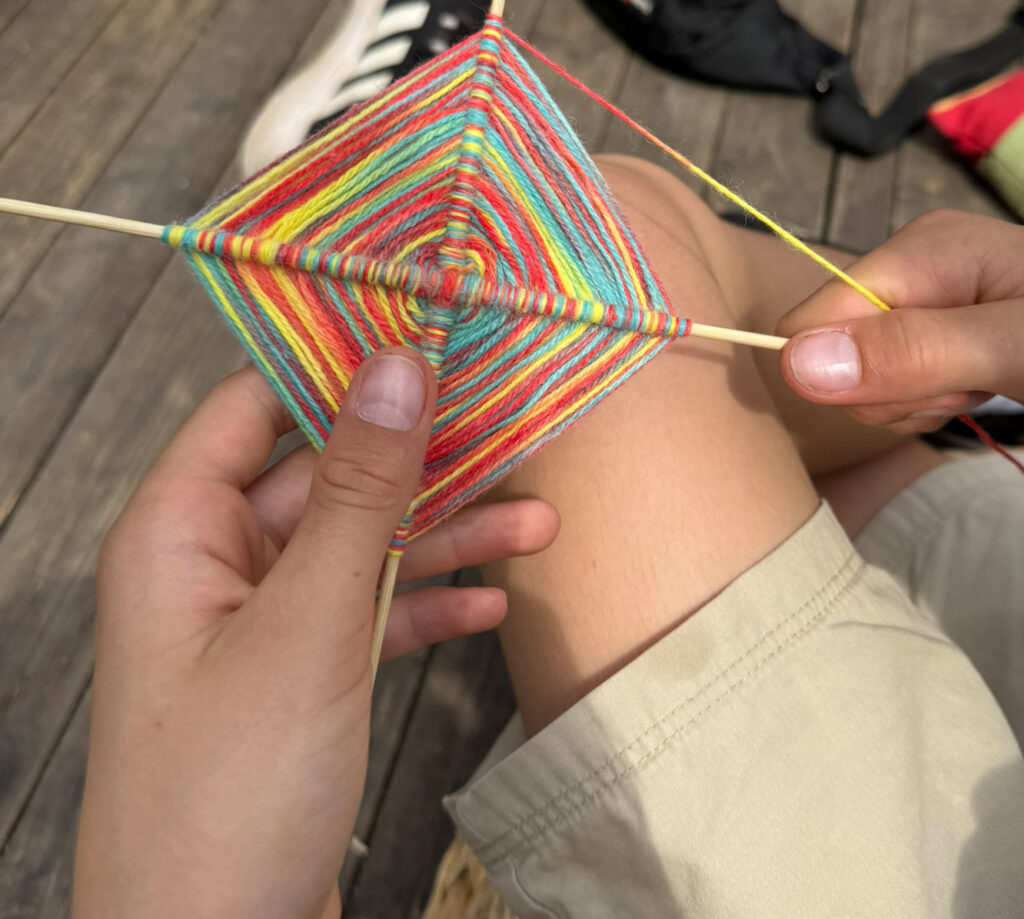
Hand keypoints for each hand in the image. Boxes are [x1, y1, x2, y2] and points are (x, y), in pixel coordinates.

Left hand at [73, 349, 558, 918]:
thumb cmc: (224, 799)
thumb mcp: (305, 627)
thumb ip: (354, 495)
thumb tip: (396, 369)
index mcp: (177, 534)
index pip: (254, 405)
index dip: (334, 365)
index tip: (422, 335)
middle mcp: (212, 570)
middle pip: (324, 479)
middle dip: (420, 466)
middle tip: (507, 432)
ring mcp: (257, 627)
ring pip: (359, 550)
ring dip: (444, 541)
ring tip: (535, 530)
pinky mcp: (296, 679)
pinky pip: (367, 615)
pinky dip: (425, 606)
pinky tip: (487, 603)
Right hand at [777, 210, 1023, 432]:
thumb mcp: (1010, 345)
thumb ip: (910, 351)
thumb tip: (793, 363)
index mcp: (919, 251)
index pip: (812, 320)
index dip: (848, 372)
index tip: (930, 382)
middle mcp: (907, 271)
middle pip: (831, 355)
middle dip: (889, 392)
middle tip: (967, 385)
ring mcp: (917, 304)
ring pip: (855, 381)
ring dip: (912, 404)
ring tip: (979, 386)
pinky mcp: (926, 334)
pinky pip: (884, 387)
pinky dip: (923, 405)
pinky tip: (973, 388)